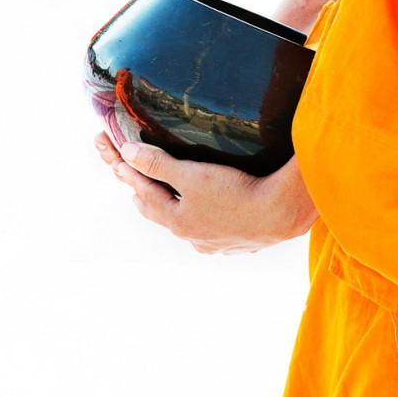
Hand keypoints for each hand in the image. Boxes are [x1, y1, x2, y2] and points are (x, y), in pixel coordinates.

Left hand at [94, 132, 318, 253]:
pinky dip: (205, 220)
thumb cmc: (237, 192)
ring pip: (187, 225)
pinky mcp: (239, 242)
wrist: (282, 214)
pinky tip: (214, 217)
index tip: (114, 159)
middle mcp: (193, 237)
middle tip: (134, 184)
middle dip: (146, 196)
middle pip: (161, 214)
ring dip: (175, 212)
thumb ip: (159, 163)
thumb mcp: (192, 174)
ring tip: (170, 202)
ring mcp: (216, 242)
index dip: (128, 174)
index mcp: (178, 221)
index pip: (144, 193)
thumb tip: (126, 154)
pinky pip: (214, 230)